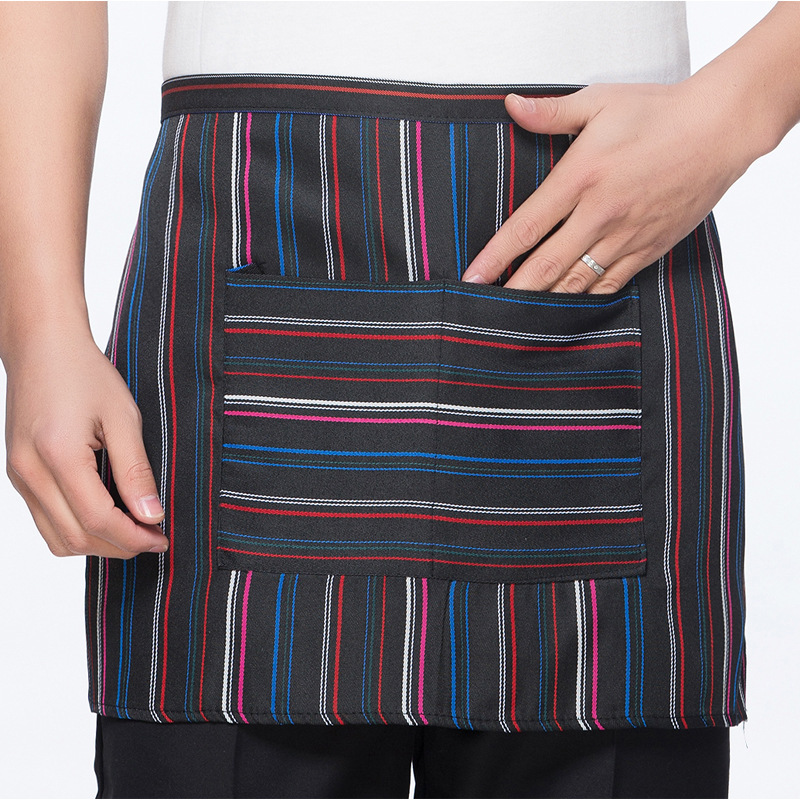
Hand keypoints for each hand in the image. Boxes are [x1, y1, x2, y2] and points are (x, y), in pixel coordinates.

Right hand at [4, 332, 167, 558]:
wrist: (42, 348)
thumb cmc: (84, 374)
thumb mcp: (123, 417)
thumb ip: (136, 470)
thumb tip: (152, 516)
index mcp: (57, 455)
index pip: (97, 519)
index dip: (133, 537)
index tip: (162, 538)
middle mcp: (29, 473)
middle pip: (76, 537)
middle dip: (119, 546)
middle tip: (154, 538)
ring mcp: (19, 477)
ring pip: (57, 538)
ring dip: (98, 544)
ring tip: (134, 531)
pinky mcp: (19, 475)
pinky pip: (46, 521)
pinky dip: (78, 529)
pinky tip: (108, 516)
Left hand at [461, 81, 755, 292]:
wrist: (721, 130)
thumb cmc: (660, 113)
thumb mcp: (601, 101)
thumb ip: (552, 112)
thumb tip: (511, 106)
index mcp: (582, 178)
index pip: (527, 226)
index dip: (496, 256)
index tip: (472, 277)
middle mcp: (600, 214)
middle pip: (547, 265)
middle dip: (513, 292)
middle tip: (485, 310)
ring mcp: (625, 237)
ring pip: (577, 283)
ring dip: (544, 304)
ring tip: (517, 320)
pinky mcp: (647, 250)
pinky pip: (610, 286)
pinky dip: (585, 302)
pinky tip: (564, 314)